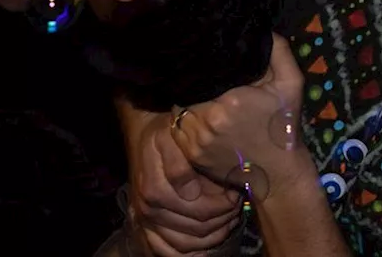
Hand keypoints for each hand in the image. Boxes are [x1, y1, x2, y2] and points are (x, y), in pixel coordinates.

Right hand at [128, 111, 241, 255]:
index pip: (200, 209)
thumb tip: (190, 193)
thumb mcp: (171, 138)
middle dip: (223, 218)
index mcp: (155, 190)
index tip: (236, 191)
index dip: (224, 204)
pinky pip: (170, 252)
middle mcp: (149, 210)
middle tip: (237, 204)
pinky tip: (208, 239)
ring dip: (213, 235)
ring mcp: (148, 223)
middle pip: (197, 228)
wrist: (144, 138)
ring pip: (187, 244)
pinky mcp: (148, 230)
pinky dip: (192, 250)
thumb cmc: (164, 136)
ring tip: (229, 218)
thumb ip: (179, 164)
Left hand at [170, 36, 305, 185]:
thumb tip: (259, 28)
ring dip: (188, 100)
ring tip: (200, 93)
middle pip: (188, 89)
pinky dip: (185, 120)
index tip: (210, 61)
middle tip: (205, 75)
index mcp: (229, 100)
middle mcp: (208, 120)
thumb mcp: (291, 83)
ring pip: (180, 108)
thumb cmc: (285, 126)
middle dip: (195, 82)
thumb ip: (278, 50)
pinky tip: (199, 114)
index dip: (203, 65)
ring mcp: (197, 141)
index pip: (202, 72)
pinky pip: (178, 129)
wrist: (279, 173)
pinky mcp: (192, 155)